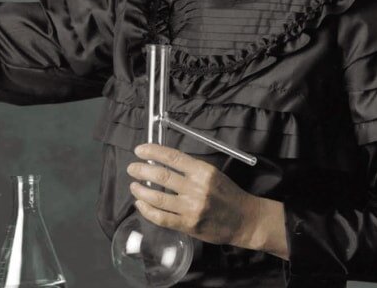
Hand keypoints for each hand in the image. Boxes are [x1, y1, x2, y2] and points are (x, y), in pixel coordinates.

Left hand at [127, 142, 262, 248]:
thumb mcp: (212, 173)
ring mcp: (192, 208)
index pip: (172, 157)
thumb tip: (162, 162)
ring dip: (141, 190)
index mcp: (203, 171)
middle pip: (162, 176)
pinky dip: (147, 210)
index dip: (152, 152)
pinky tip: (140, 204)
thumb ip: (190, 169)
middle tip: (131, 168)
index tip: (139, 150)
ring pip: (158, 198)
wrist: (245, 220)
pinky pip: (162, 218)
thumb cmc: (228, 194)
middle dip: (141, 170)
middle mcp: (197, 188)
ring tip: (133, 186)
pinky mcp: (189, 225)